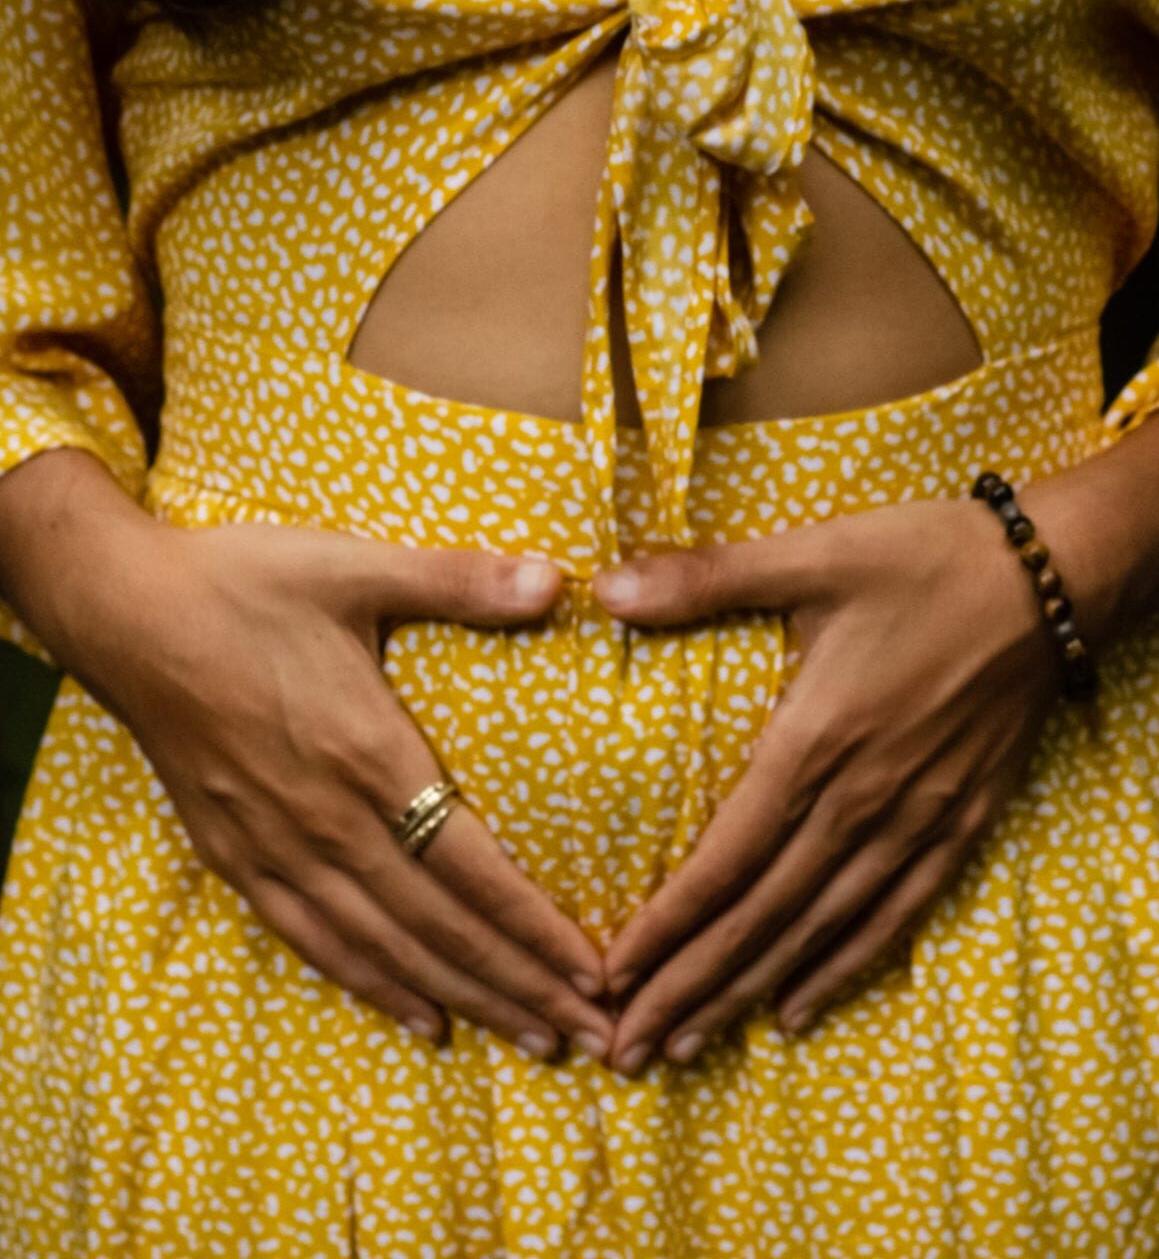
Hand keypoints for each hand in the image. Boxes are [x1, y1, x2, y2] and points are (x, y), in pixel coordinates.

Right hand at [0, 452, 615, 1061]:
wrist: (121, 611)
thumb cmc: (242, 583)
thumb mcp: (355, 564)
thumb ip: (459, 580)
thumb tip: (557, 579)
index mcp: (368, 754)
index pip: (474, 867)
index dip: (537, 928)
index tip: (594, 973)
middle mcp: (328, 820)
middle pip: (442, 927)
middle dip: (522, 984)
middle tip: (589, 1032)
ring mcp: (277, 846)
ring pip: (386, 948)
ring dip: (464, 997)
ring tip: (529, 1036)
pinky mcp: (235, 854)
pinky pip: (312, 940)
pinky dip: (372, 984)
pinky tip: (419, 1017)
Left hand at [590, 496, 1069, 1073]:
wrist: (1054, 579)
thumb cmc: (927, 561)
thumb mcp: (812, 553)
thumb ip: (705, 577)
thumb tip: (605, 588)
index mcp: (814, 741)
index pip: (724, 860)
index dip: (666, 926)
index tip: (612, 978)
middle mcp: (862, 800)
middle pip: (761, 916)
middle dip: (690, 986)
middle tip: (628, 1049)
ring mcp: (917, 820)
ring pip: (819, 931)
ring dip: (751, 992)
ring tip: (691, 1047)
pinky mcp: (963, 823)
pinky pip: (896, 915)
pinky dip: (843, 967)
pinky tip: (799, 1006)